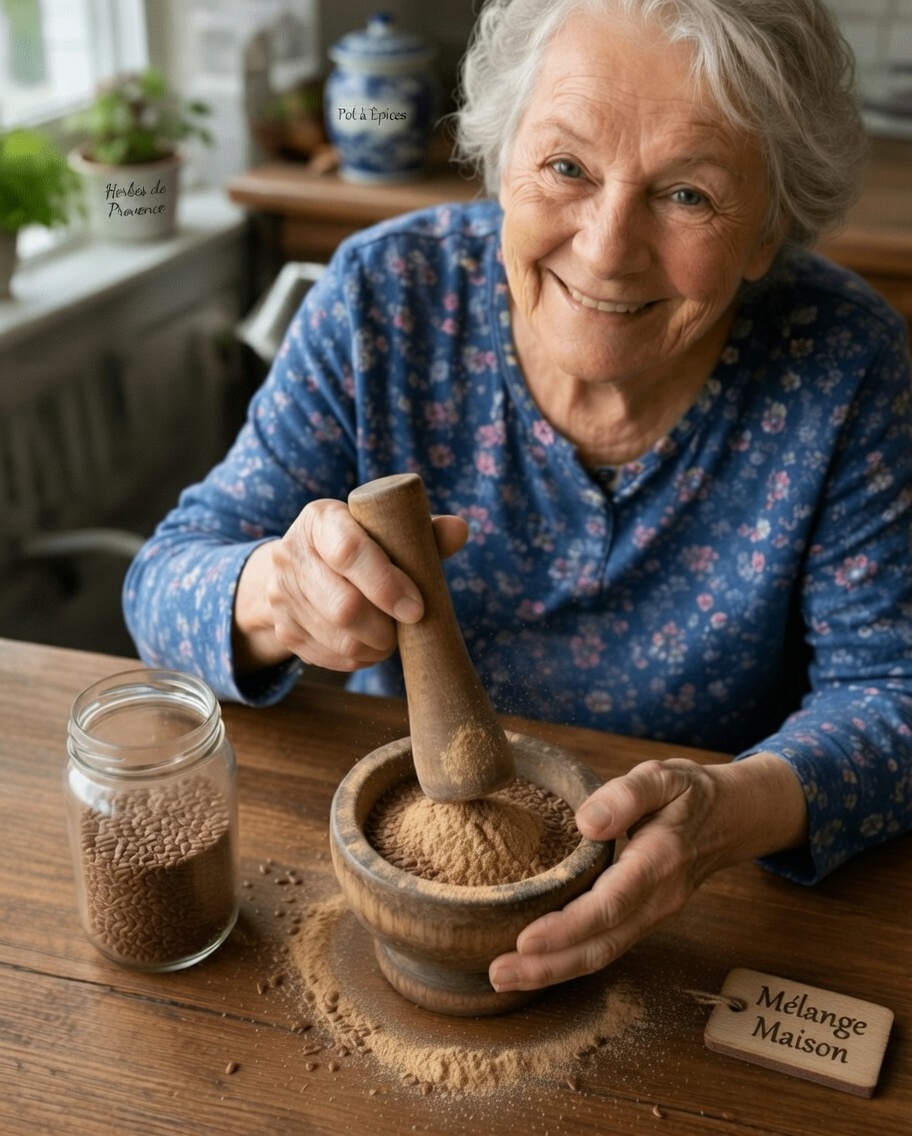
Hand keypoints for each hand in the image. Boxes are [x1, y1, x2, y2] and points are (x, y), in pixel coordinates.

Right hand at [233, 499, 467, 672]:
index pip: (350, 553)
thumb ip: (422, 531)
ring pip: (340, 639)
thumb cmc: (359, 545)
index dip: (387, 585)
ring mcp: (280, 595)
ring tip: (391, 635)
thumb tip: (459, 530)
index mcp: (320, 519)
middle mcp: (290, 554)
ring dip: (376, 646)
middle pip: (344, 607)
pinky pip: (330, 658)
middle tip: (408, 625)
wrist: (300, 567)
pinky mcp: (282, 630)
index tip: (416, 608)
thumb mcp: (384, 529)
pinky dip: (359, 659)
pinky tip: (370, 646)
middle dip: (385, 627)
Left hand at [489, 752, 806, 992]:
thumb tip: (588, 822)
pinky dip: (571, 960)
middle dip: (549, 965)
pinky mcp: (645, 917)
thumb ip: (626, 795)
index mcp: (659, 860)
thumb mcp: (663, 777)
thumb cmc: (691, 793)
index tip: (525, 938)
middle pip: (602, 944)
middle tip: (498, 972)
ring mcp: (654, 914)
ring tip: (506, 976)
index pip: (609, 904)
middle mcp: (658, 899)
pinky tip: (537, 963)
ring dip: (554, 970)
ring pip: (603, 953)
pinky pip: (607, 946)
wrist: (734, 817)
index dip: (568, 927)